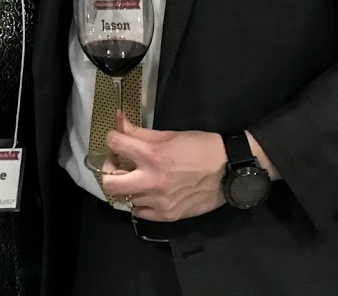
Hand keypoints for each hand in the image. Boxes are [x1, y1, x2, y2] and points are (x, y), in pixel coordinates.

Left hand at [100, 114, 226, 221]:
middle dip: (109, 169)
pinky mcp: (167, 215)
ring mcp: (159, 202)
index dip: (112, 138)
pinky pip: (139, 212)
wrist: (228, 171)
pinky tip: (148, 191)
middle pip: (109, 182)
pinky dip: (139, 201)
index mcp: (153, 156)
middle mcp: (152, 181)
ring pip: (124, 198)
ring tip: (137, 176)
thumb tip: (119, 122)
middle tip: (119, 163)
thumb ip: (140, 132)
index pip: (115, 144)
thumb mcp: (169, 135)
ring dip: (126, 186)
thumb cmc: (201, 148)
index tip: (116, 139)